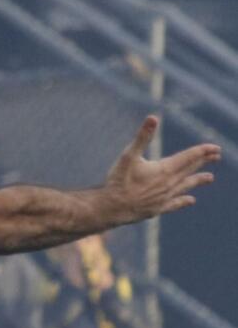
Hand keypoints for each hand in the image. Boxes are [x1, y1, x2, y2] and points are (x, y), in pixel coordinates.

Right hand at [101, 117, 219, 224]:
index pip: (189, 157)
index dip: (203, 151)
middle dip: (204, 161)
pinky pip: (175, 204)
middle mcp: (168, 184)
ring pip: (186, 186)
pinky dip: (184, 201)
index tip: (215, 147)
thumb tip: (153, 118)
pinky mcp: (157, 209)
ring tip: (210, 178)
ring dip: (198, 180)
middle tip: (216, 156)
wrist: (110, 209)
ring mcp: (164, 198)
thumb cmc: (118, 181)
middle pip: (190, 170)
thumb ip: (142, 137)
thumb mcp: (128, 155)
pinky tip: (191, 200)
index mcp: (164, 169)